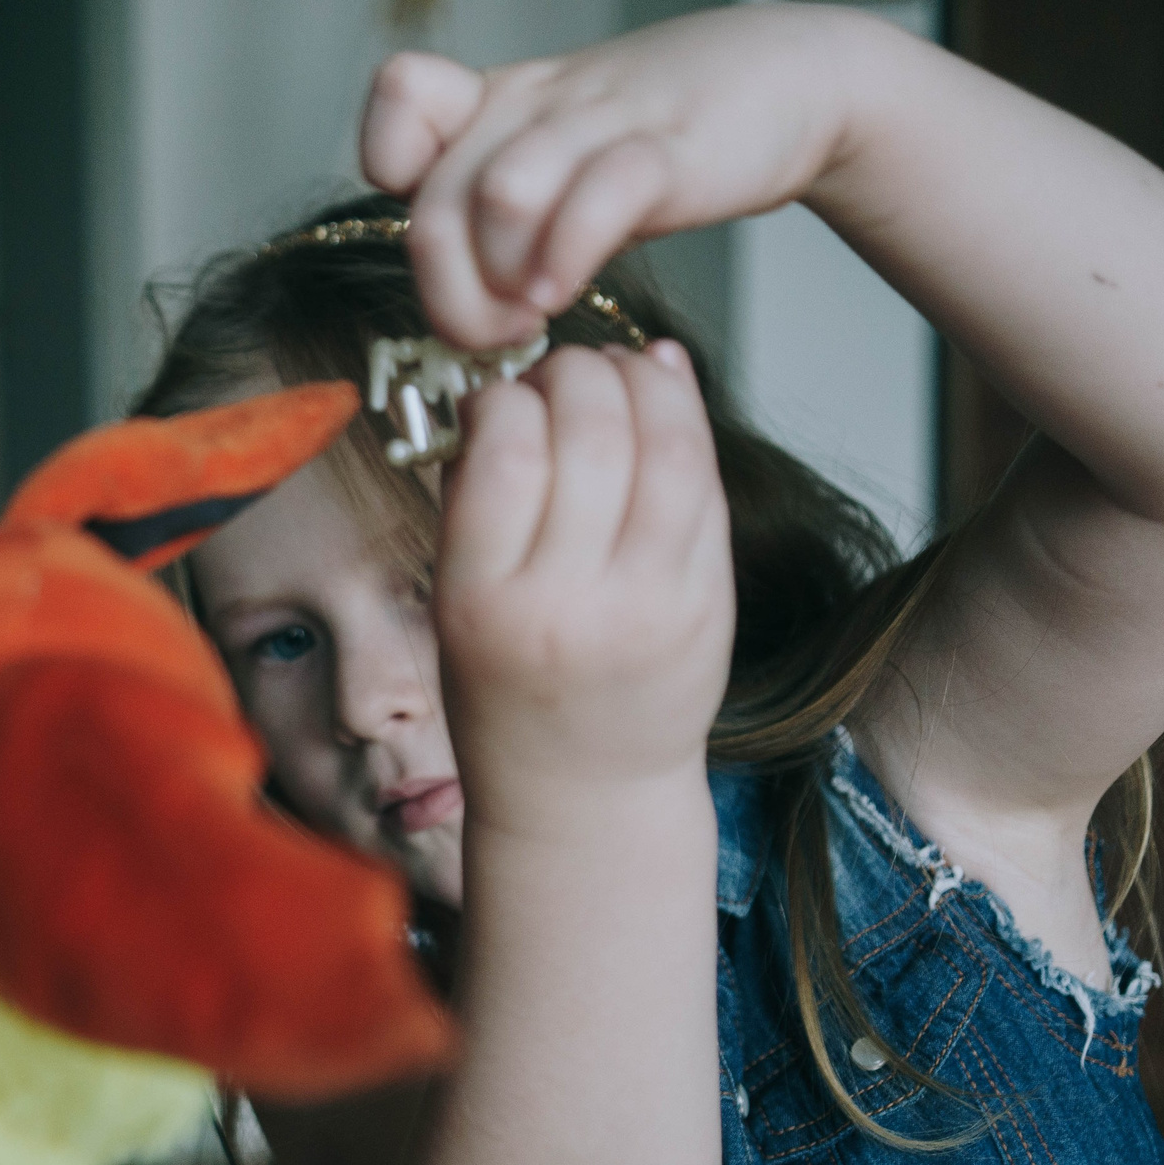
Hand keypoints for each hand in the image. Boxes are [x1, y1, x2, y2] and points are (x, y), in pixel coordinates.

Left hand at [362, 5, 875, 348]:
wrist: (785, 81)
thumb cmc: (658, 141)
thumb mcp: (557, 167)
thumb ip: (497, 219)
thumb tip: (455, 317)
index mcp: (495, 104)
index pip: (401, 102)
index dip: (395, 174)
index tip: (446, 246)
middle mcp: (532, 106)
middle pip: (437, 205)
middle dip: (451, 297)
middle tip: (496, 336)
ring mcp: (598, 120)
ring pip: (498, 197)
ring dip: (501, 283)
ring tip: (534, 318)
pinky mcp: (666, 147)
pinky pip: (594, 198)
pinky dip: (566, 260)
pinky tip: (566, 295)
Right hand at [434, 343, 732, 834]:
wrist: (583, 792)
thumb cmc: (506, 691)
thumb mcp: (455, 605)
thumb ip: (473, 499)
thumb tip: (515, 382)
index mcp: (480, 603)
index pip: (503, 451)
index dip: (505, 395)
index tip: (502, 399)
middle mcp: (566, 606)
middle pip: (590, 432)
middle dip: (575, 372)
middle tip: (564, 375)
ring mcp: (649, 606)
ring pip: (665, 445)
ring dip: (640, 381)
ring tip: (617, 375)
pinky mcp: (708, 606)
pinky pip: (705, 483)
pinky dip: (686, 418)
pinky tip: (663, 393)